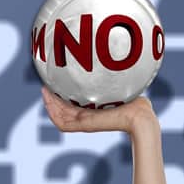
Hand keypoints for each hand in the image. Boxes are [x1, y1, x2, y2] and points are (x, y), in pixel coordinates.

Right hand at [41, 86, 156, 133]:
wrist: (138, 116)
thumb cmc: (135, 101)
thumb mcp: (119, 86)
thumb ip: (112, 77)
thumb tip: (113, 58)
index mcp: (95, 109)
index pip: (74, 105)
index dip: (64, 96)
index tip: (58, 82)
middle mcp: (89, 116)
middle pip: (64, 111)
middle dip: (53, 99)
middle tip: (47, 85)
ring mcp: (86, 122)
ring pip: (60, 117)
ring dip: (50, 104)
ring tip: (45, 90)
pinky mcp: (84, 126)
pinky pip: (62, 124)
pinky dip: (53, 113)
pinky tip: (48, 99)